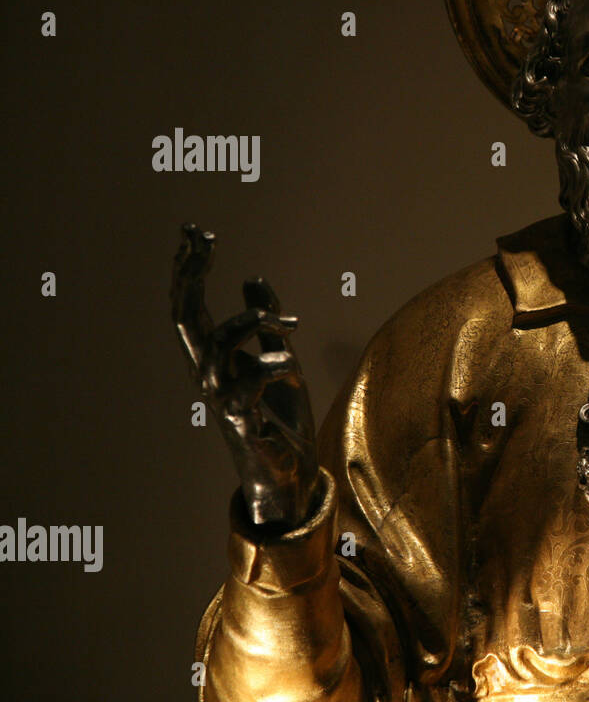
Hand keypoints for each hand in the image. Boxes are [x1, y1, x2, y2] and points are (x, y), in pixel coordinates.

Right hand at [171, 223, 318, 529]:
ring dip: (251, 323)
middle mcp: (209, 375)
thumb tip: (253, 278)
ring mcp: (222, 399)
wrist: (290, 469)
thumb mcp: (281, 356)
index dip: (190, 269)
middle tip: (203, 240)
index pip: (191, 306)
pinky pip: (247, 387)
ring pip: (215, 348)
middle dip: (191, 275)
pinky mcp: (243, 422)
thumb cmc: (280, 415)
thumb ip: (268, 323)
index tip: (195, 232)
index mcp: (216, 358)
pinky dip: (269, 368)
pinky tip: (288, 362)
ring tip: (286, 323)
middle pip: (186, 318)